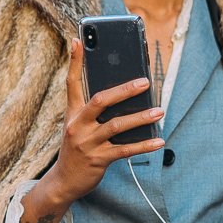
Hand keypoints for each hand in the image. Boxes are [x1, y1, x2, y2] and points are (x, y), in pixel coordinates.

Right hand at [41, 38, 164, 204]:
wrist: (63, 181)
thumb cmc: (77, 149)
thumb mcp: (78, 127)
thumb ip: (94, 111)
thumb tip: (122, 95)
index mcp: (72, 113)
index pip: (72, 83)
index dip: (75, 62)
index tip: (78, 40)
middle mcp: (77, 125)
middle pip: (100, 101)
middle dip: (124, 90)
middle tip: (145, 83)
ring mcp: (87, 143)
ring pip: (116, 126)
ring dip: (140, 118)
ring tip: (159, 111)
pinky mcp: (98, 160)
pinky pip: (124, 150)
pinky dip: (143, 145)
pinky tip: (158, 141)